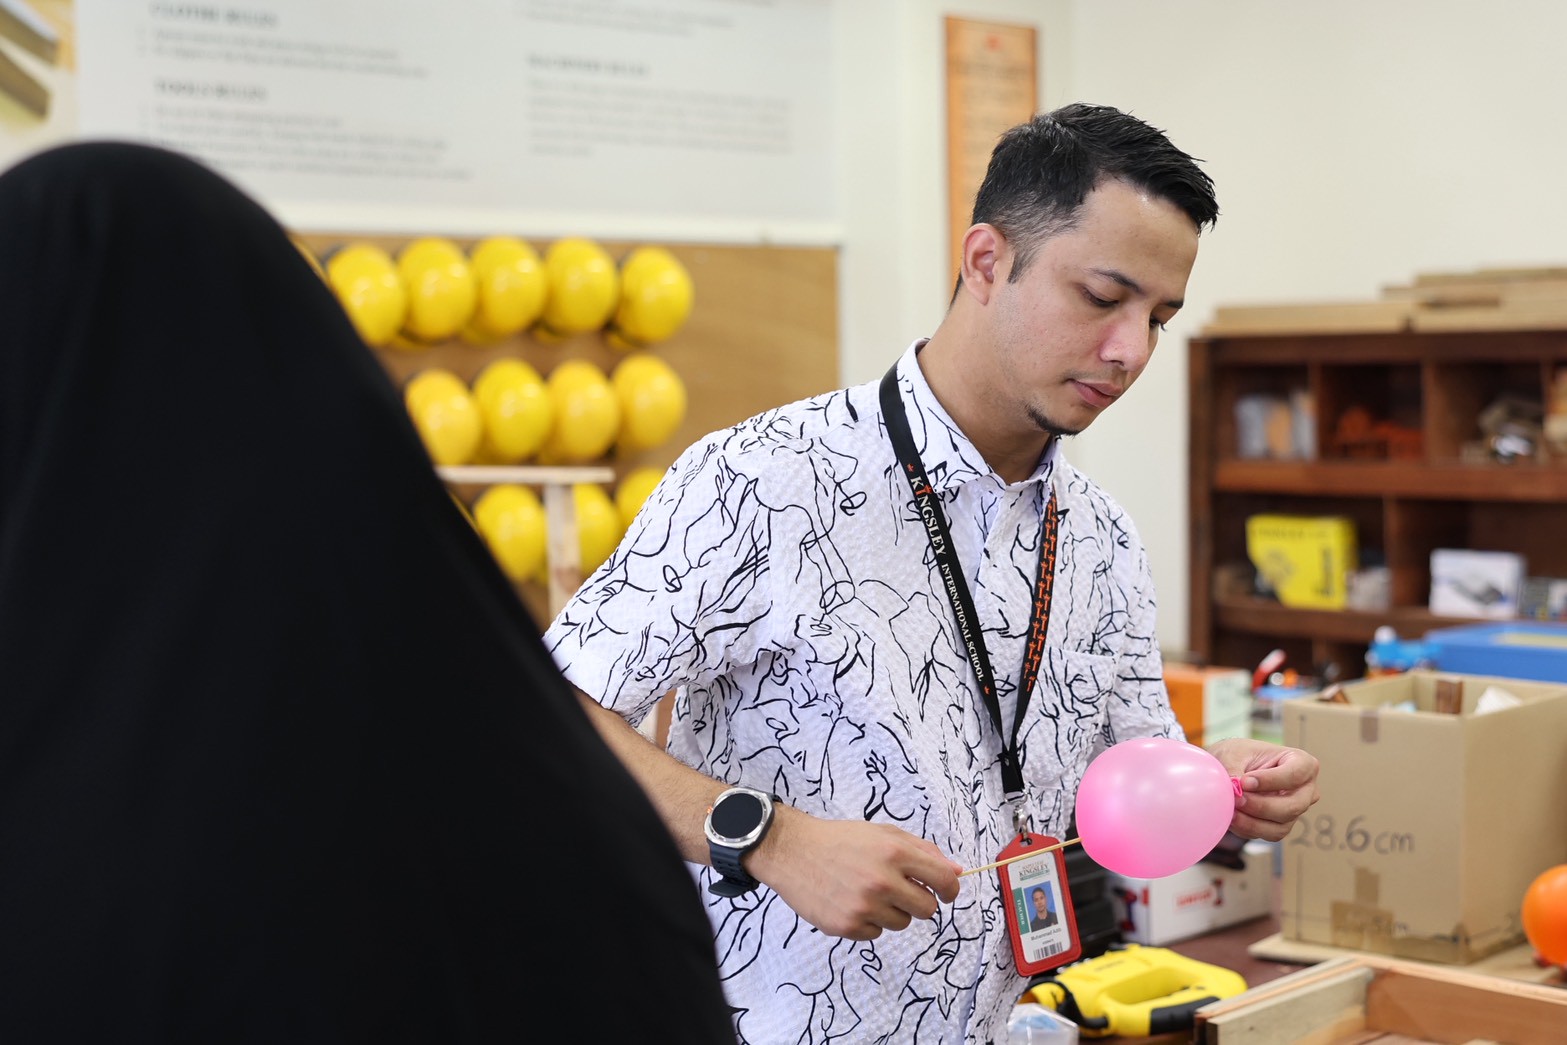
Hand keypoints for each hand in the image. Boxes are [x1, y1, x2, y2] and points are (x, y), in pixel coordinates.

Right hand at [748, 807, 961, 940]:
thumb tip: (956, 871)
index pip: (943, 880)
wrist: (792, 851)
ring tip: (867, 892)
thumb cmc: (840, 839)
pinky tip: (851, 902)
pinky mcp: (846, 926)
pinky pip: (876, 933)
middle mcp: (882, 881)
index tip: (946, 893)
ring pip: (902, 923)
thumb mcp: (883, 833)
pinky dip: (868, 922)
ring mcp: (864, 906)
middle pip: (927, 909)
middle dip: (919, 901)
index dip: (950, 890)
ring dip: (892, 911)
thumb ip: (922, 850)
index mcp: (895, 853)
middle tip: (899, 890)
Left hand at [1207, 737, 1320, 841]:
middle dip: (1261, 806)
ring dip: (1252, 821)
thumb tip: (1235, 788)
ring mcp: (1295, 810)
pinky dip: (1248, 828)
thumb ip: (1234, 769)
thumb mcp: (1233, 754)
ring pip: (1281, 826)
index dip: (1270, 780)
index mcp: (1303, 764)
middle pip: (1293, 806)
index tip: (1244, 782)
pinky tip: (1232, 817)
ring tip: (1231, 810)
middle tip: (1236, 799)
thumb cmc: (1238, 755)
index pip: (1296, 774)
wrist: (1230, 769)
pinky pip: (1269, 834)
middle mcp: (1305, 790)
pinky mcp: (1281, 825)